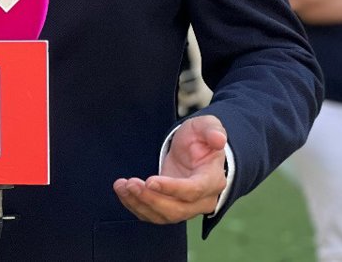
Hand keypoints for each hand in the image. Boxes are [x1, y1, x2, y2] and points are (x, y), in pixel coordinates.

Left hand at [113, 115, 227, 223]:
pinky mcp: (171, 208)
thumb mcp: (207, 126)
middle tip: (131, 183)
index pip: (193, 191)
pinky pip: (153, 215)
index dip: (171, 188)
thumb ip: (213, 130)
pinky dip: (136, 206)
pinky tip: (123, 191)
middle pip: (177, 209)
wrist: (195, 151)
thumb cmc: (201, 138)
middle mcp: (203, 200)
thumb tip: (219, 140)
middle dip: (151, 198)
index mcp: (213, 180)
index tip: (149, 180)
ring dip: (140, 203)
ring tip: (122, 186)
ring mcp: (187, 208)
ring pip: (163, 216)